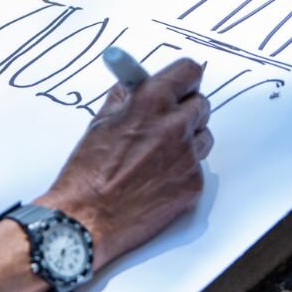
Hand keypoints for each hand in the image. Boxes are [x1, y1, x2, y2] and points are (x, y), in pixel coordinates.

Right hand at [37, 58, 211, 266]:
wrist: (87, 219)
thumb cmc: (88, 172)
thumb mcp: (101, 123)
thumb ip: (125, 99)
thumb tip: (135, 84)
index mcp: (150, 103)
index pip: (188, 72)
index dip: (183, 79)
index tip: (180, 83)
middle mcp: (175, 126)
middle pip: (201, 104)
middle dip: (185, 109)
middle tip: (166, 120)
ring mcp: (187, 157)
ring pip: (204, 136)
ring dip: (188, 139)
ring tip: (158, 154)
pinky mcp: (193, 184)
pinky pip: (197, 166)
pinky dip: (182, 169)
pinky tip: (156, 179)